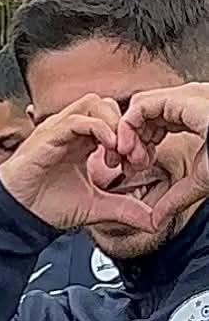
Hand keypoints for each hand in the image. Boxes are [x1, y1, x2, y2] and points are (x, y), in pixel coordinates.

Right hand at [0, 94, 155, 231]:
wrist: (18, 214)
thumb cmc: (47, 205)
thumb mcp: (96, 206)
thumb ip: (123, 208)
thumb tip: (152, 221)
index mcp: (81, 142)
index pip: (113, 120)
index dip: (132, 137)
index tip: (139, 163)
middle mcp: (70, 131)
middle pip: (106, 104)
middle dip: (125, 126)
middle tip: (132, 155)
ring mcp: (58, 130)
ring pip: (93, 103)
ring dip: (113, 123)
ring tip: (120, 151)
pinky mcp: (47, 136)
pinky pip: (77, 119)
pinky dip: (98, 128)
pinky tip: (108, 149)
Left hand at [118, 83, 208, 226]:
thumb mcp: (202, 180)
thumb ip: (176, 197)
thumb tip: (154, 222)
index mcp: (192, 116)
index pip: (153, 122)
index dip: (137, 145)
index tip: (132, 168)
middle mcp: (186, 102)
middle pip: (141, 115)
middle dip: (126, 140)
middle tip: (120, 165)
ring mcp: (183, 97)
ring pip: (136, 109)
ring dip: (126, 136)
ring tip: (130, 161)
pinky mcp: (181, 98)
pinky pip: (139, 107)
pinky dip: (127, 128)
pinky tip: (128, 150)